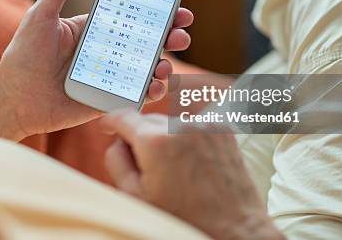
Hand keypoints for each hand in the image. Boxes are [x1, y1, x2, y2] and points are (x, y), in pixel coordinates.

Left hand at [0, 0, 193, 140]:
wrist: (13, 99)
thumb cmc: (23, 55)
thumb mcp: (42, 16)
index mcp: (94, 29)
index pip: (132, 16)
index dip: (157, 10)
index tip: (177, 3)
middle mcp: (105, 51)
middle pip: (146, 41)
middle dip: (169, 36)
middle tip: (182, 33)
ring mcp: (109, 76)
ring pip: (146, 68)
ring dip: (164, 64)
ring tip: (166, 64)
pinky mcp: (108, 99)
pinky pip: (136, 94)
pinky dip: (152, 91)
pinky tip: (157, 86)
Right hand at [102, 112, 283, 239]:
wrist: (232, 227)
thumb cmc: (183, 216)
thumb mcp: (135, 195)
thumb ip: (116, 160)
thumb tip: (117, 140)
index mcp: (155, 141)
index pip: (123, 116)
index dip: (111, 122)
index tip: (109, 127)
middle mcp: (180, 126)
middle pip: (147, 119)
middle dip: (141, 136)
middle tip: (147, 166)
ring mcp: (204, 125)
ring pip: (170, 122)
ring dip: (165, 137)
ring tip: (174, 168)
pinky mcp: (221, 129)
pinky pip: (192, 126)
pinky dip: (186, 138)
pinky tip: (191, 162)